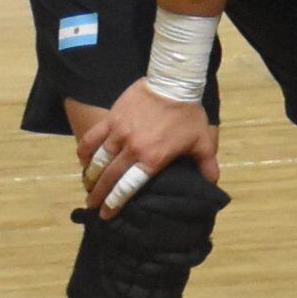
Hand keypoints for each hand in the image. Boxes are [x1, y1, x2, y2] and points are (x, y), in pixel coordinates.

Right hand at [77, 79, 217, 217]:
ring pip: (98, 161)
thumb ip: (207, 166)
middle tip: (92, 206)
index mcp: (153, 158)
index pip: (128, 187)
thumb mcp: (203, 142)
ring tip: (88, 187)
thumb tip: (213, 185)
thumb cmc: (189, 114)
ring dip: (90, 176)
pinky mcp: (111, 119)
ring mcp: (119, 133)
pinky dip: (84, 152)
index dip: (115, 203)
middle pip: (109, 177)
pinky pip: (91, 139)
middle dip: (99, 195)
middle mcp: (132, 148)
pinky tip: (83, 161)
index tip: (106, 214)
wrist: (173, 83)